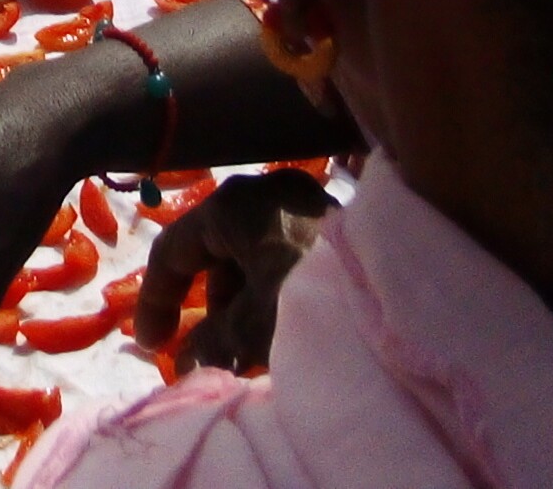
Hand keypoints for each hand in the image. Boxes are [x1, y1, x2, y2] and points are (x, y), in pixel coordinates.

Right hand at [133, 169, 336, 374]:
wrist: (401, 298)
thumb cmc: (309, 299)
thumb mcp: (251, 328)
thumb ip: (209, 343)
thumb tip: (186, 361)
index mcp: (232, 204)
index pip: (173, 249)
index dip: (156, 302)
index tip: (152, 347)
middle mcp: (264, 192)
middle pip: (215, 253)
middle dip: (208, 307)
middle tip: (205, 350)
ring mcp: (303, 203)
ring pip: (252, 257)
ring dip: (242, 303)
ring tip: (248, 348)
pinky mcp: (332, 225)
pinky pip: (283, 257)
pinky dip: (272, 293)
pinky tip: (282, 328)